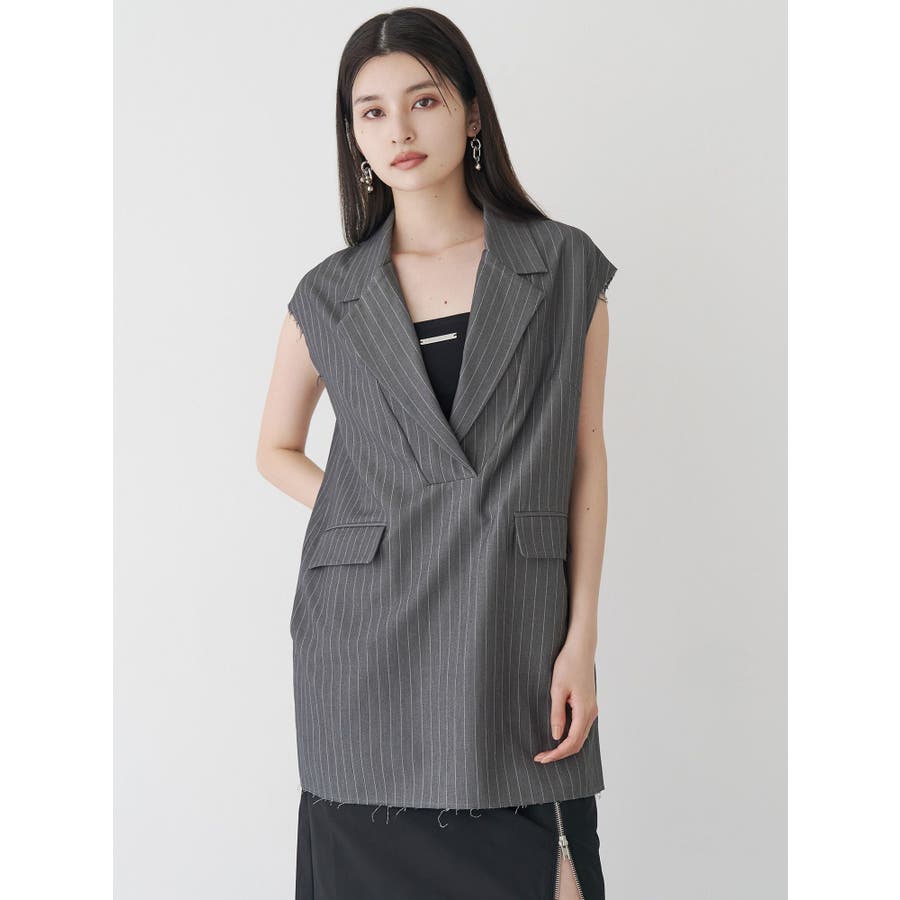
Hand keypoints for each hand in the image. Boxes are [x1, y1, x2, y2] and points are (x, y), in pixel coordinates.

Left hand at [533, 641, 597, 763]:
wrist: (580, 648)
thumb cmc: (568, 664)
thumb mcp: (558, 688)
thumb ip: (557, 713)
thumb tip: (556, 736)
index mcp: (584, 710)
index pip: (572, 742)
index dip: (557, 753)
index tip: (542, 758)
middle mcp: (591, 712)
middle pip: (577, 743)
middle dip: (560, 753)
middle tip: (541, 757)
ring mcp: (591, 708)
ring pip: (580, 736)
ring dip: (565, 746)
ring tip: (548, 750)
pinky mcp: (588, 704)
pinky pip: (580, 727)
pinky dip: (570, 736)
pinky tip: (558, 735)